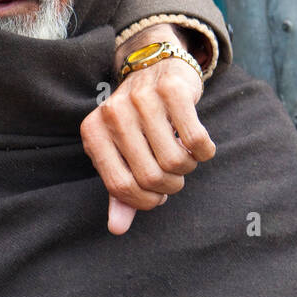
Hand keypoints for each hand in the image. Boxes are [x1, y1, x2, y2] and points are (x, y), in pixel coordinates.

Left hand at [81, 55, 215, 234]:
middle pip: (150, 177)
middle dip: (169, 187)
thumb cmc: (136, 122)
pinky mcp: (172, 90)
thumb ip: (119, 191)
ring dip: (187, 169)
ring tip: (184, 159)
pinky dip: (203, 151)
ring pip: (175, 160)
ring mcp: (142, 99)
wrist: (153, 68)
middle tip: (174, 178)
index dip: (144, 202)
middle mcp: (112, 114)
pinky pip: (196, 139)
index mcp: (92, 133)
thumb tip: (117, 228)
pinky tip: (199, 146)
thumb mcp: (120, 154)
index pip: (120, 187)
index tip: (156, 198)